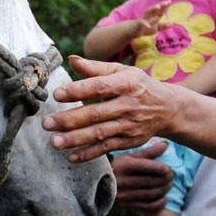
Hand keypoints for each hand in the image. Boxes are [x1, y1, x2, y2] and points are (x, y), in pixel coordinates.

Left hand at [41, 56, 175, 161]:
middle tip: (47, 122)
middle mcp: (127, 106)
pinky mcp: (128, 141)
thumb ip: (95, 67)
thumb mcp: (121, 71)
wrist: (168, 109)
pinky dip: (89, 154)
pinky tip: (71, 156)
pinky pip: (106, 148)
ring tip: (54, 141)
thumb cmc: (138, 85)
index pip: (99, 87)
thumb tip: (71, 59)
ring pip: (99, 134)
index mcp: (126, 84)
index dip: (78, 91)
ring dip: (75, 139)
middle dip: (70, 119)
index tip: (57, 94)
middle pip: (96, 114)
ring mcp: (128, 126)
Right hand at [112, 141, 172, 209]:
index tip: (168, 168)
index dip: (161, 168)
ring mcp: (123, 195)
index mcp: (122, 165)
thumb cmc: (123, 167)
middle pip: (149, 181)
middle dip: (165, 179)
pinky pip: (148, 206)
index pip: (146, 166)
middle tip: (171, 175)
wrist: (104, 183)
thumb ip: (149, 152)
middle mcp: (120, 180)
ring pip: (150, 194)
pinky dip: (159, 202)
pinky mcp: (126, 205)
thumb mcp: (132, 157)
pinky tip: (165, 198)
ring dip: (164, 189)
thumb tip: (166, 144)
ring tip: (169, 184)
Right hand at [135, 0, 171, 37]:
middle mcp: (149, 16)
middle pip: (155, 9)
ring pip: (148, 13)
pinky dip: (145, 24)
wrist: (133, 31)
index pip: (160, 11)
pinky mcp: (138, 25)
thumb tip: (172, 23)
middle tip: (166, 2)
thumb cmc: (145, 28)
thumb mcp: (155, 28)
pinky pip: (141, 23)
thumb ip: (163, 26)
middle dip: (160, 5)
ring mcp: (143, 20)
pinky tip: (149, 26)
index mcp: (153, 17)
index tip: (169, 1)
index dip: (164, 6)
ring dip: (153, 9)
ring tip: (158, 7)